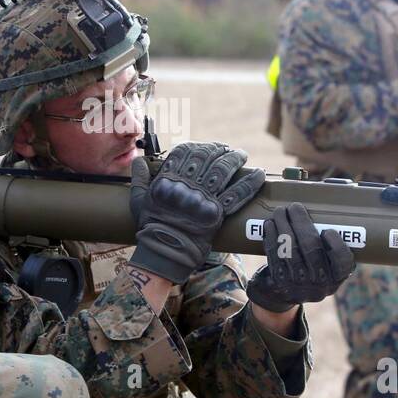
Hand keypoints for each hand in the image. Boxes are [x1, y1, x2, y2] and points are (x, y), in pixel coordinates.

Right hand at [128, 142, 264, 284]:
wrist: (165, 252)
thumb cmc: (150, 227)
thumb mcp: (138, 200)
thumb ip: (139, 178)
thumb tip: (137, 162)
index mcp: (169, 180)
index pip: (185, 152)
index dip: (197, 146)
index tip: (204, 146)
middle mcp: (187, 186)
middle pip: (207, 157)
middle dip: (218, 149)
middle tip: (225, 148)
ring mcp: (203, 198)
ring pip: (223, 170)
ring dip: (235, 159)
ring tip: (241, 154)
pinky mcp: (217, 213)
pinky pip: (237, 194)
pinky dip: (250, 183)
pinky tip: (259, 174)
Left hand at [246, 203, 355, 311]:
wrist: (284, 295)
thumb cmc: (310, 268)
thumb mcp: (327, 264)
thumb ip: (331, 244)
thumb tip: (332, 202)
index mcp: (337, 277)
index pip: (343, 261)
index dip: (336, 244)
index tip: (327, 229)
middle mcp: (320, 284)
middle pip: (311, 248)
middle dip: (301, 223)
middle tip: (295, 206)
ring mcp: (298, 284)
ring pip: (290, 250)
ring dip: (283, 226)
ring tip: (280, 211)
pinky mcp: (279, 281)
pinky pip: (275, 255)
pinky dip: (271, 237)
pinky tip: (270, 224)